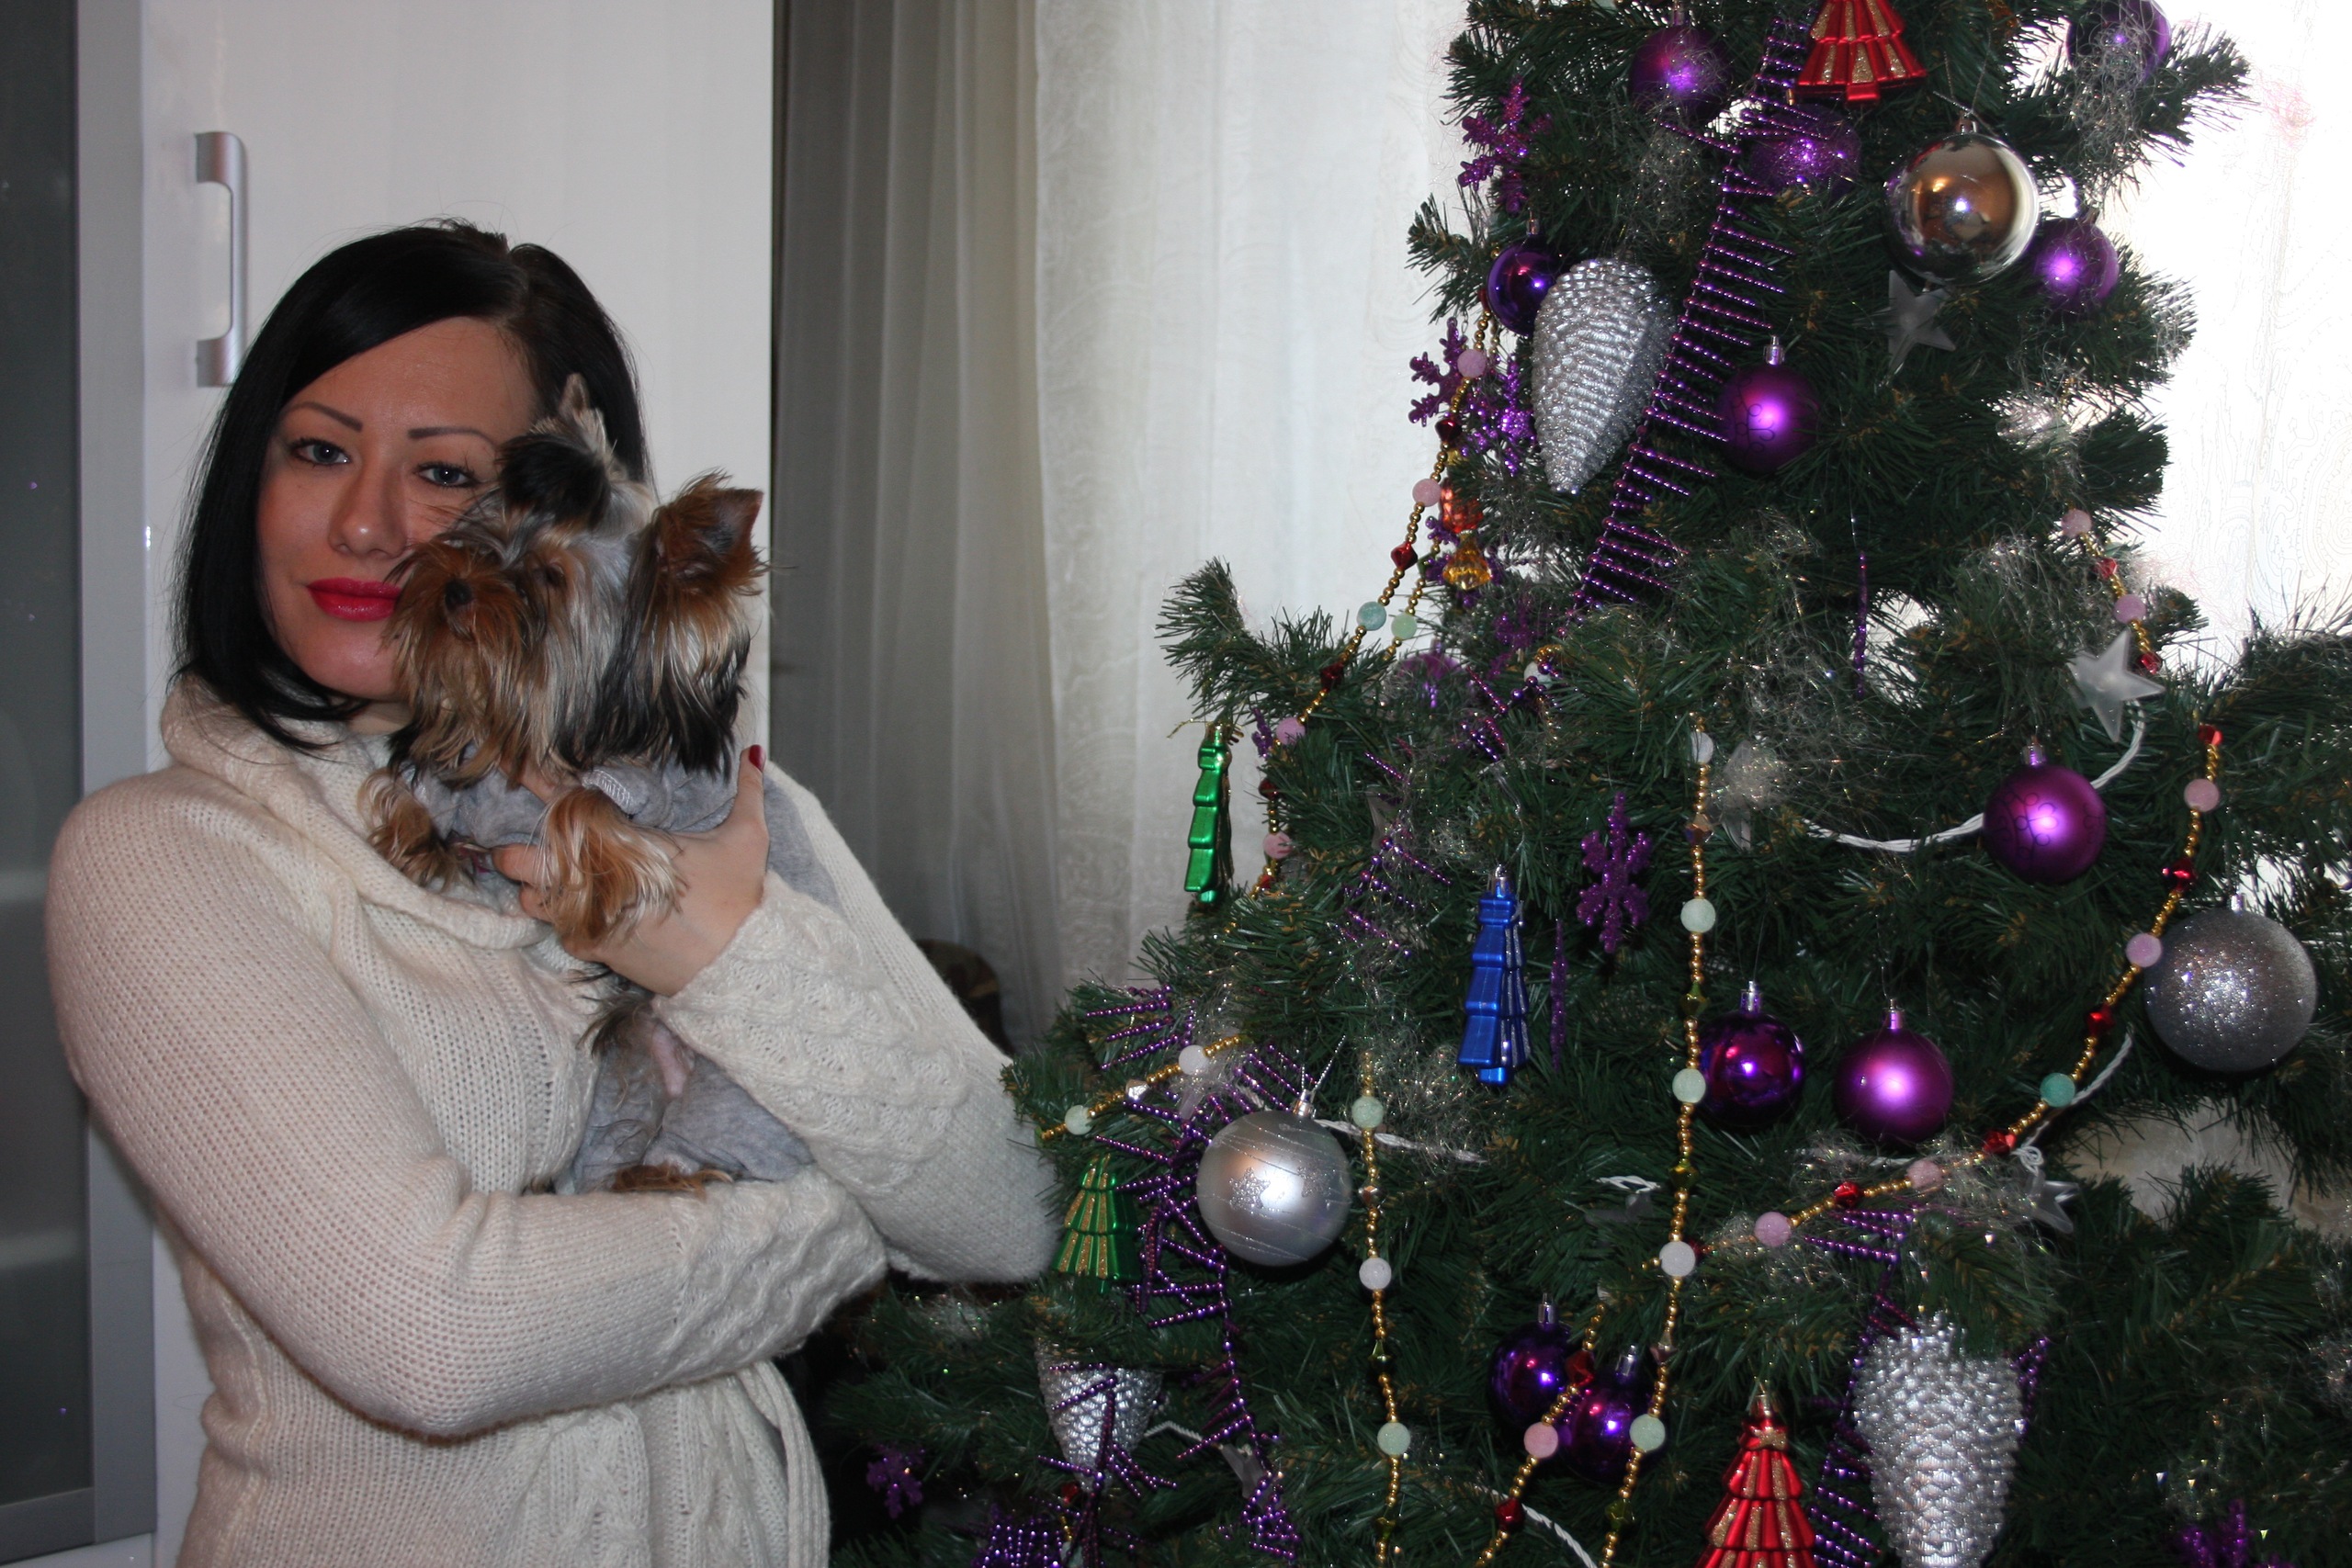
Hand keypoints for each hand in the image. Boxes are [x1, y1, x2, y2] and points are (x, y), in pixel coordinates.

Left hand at [494, 747, 770, 994]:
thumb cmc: (738, 901)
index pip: (565, 805)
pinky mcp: (595, 949)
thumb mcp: (748, 838)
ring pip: (531, 900)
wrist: (735, 966)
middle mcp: (597, 879)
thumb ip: (748, 790)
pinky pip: (557, 932)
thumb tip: (754, 751)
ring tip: (548, 880)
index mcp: (624, 843)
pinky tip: (578, 911)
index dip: (537, 784)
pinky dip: (560, 921)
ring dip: (535, 888)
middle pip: (522, 861)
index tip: (519, 770)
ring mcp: (590, 917)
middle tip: (519, 843)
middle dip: (515, 850)